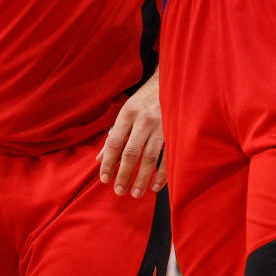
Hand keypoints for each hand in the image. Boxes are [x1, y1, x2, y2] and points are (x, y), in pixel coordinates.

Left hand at [98, 73, 166, 195]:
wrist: (173, 81)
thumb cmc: (145, 100)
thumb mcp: (126, 112)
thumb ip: (114, 135)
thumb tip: (99, 158)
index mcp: (127, 114)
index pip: (113, 142)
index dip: (108, 162)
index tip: (104, 179)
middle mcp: (143, 120)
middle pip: (131, 152)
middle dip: (124, 174)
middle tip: (119, 191)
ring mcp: (161, 126)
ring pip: (149, 157)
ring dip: (142, 177)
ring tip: (136, 193)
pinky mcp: (175, 131)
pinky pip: (168, 156)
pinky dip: (162, 173)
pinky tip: (155, 186)